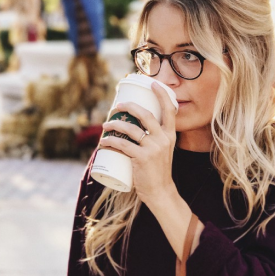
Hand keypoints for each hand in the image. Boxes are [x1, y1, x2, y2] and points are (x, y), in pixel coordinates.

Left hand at [99, 82, 177, 206]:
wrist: (161, 191)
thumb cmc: (158, 171)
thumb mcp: (162, 151)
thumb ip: (154, 139)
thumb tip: (134, 127)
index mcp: (171, 135)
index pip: (170, 110)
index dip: (161, 95)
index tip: (153, 84)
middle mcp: (163, 139)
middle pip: (146, 115)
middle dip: (130, 106)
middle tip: (118, 105)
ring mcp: (153, 148)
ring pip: (130, 129)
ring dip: (115, 124)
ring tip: (105, 125)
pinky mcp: (142, 158)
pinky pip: (122, 145)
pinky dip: (110, 141)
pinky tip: (103, 141)